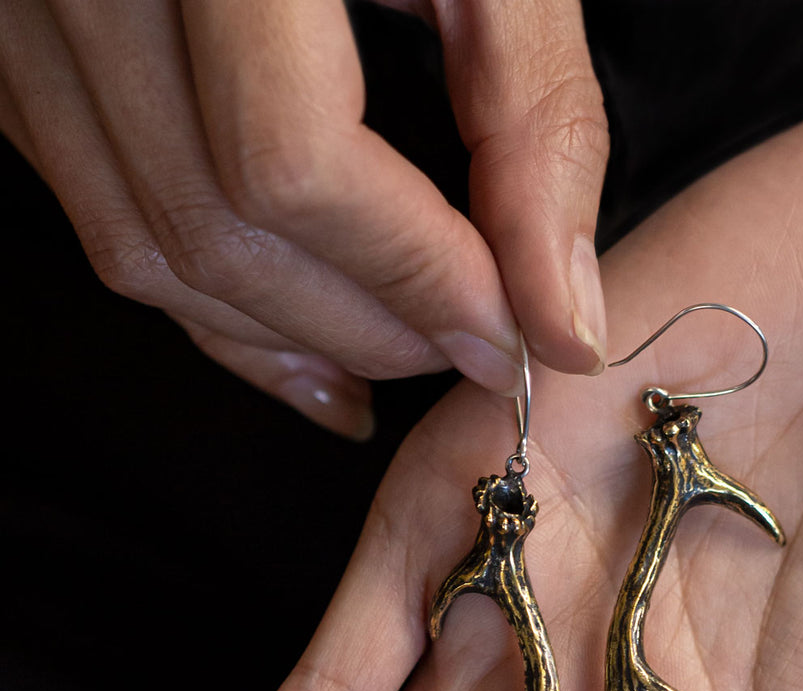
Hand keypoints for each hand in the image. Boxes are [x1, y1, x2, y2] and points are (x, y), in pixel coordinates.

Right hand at [0, 0, 607, 435]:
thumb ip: (534, 122)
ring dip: (292, 338)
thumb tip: (562, 314)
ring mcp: (26, 9)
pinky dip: (216, 307)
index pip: (293, 161)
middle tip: (471, 345)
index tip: (512, 334)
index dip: (415, 278)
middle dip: (369, 326)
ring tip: (400, 356)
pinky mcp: (22, 52)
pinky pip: (105, 220)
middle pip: (218, 230)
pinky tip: (305, 342)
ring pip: (147, 249)